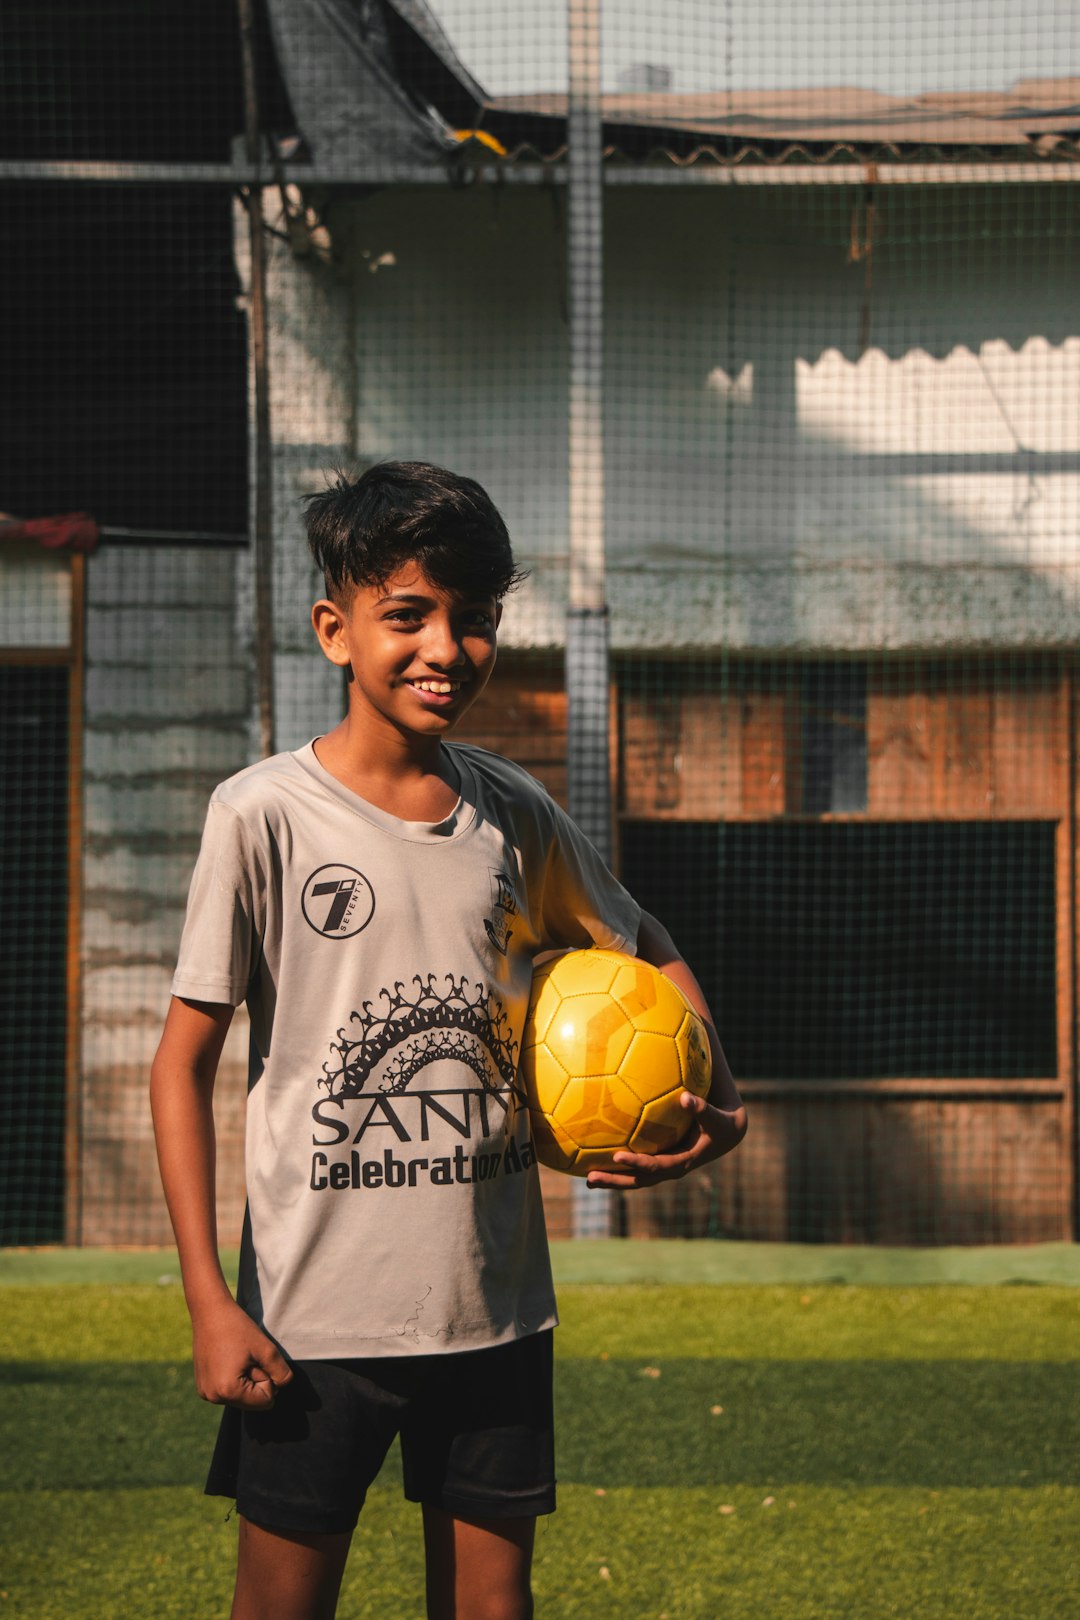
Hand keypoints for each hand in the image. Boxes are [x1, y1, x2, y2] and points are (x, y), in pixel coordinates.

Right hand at [191, 1296, 293, 1408]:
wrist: (210, 1312)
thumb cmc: (237, 1327)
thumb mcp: (266, 1349)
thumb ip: (280, 1372)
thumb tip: (283, 1386)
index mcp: (228, 1391)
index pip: (265, 1401)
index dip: (268, 1378)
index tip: (256, 1359)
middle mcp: (213, 1398)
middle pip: (252, 1401)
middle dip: (256, 1379)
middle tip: (246, 1356)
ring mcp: (205, 1393)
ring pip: (241, 1396)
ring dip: (246, 1378)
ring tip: (237, 1356)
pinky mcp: (202, 1386)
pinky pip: (228, 1391)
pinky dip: (234, 1377)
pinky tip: (228, 1358)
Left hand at [584, 1090, 746, 1190]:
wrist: (726, 1133)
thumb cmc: (720, 1122)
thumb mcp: (716, 1117)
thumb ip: (701, 1109)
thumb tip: (684, 1097)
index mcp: (681, 1162)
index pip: (655, 1166)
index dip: (637, 1164)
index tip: (617, 1157)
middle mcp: (668, 1168)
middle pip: (637, 1180)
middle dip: (614, 1181)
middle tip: (590, 1178)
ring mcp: (661, 1166)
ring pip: (633, 1177)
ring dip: (611, 1179)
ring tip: (586, 1178)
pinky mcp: (657, 1159)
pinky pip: (634, 1164)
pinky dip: (616, 1165)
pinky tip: (595, 1155)